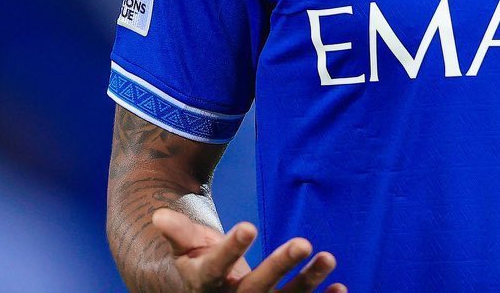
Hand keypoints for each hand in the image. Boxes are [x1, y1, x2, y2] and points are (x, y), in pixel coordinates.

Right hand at [152, 208, 345, 291]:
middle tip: (304, 241)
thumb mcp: (184, 249)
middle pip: (255, 289)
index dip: (231, 249)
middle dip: (279, 266)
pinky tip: (340, 289)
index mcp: (205, 284)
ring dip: (307, 283)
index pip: (216, 268)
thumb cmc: (195, 263)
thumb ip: (178, 233)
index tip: (248, 225)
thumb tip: (160, 215)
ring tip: (328, 257)